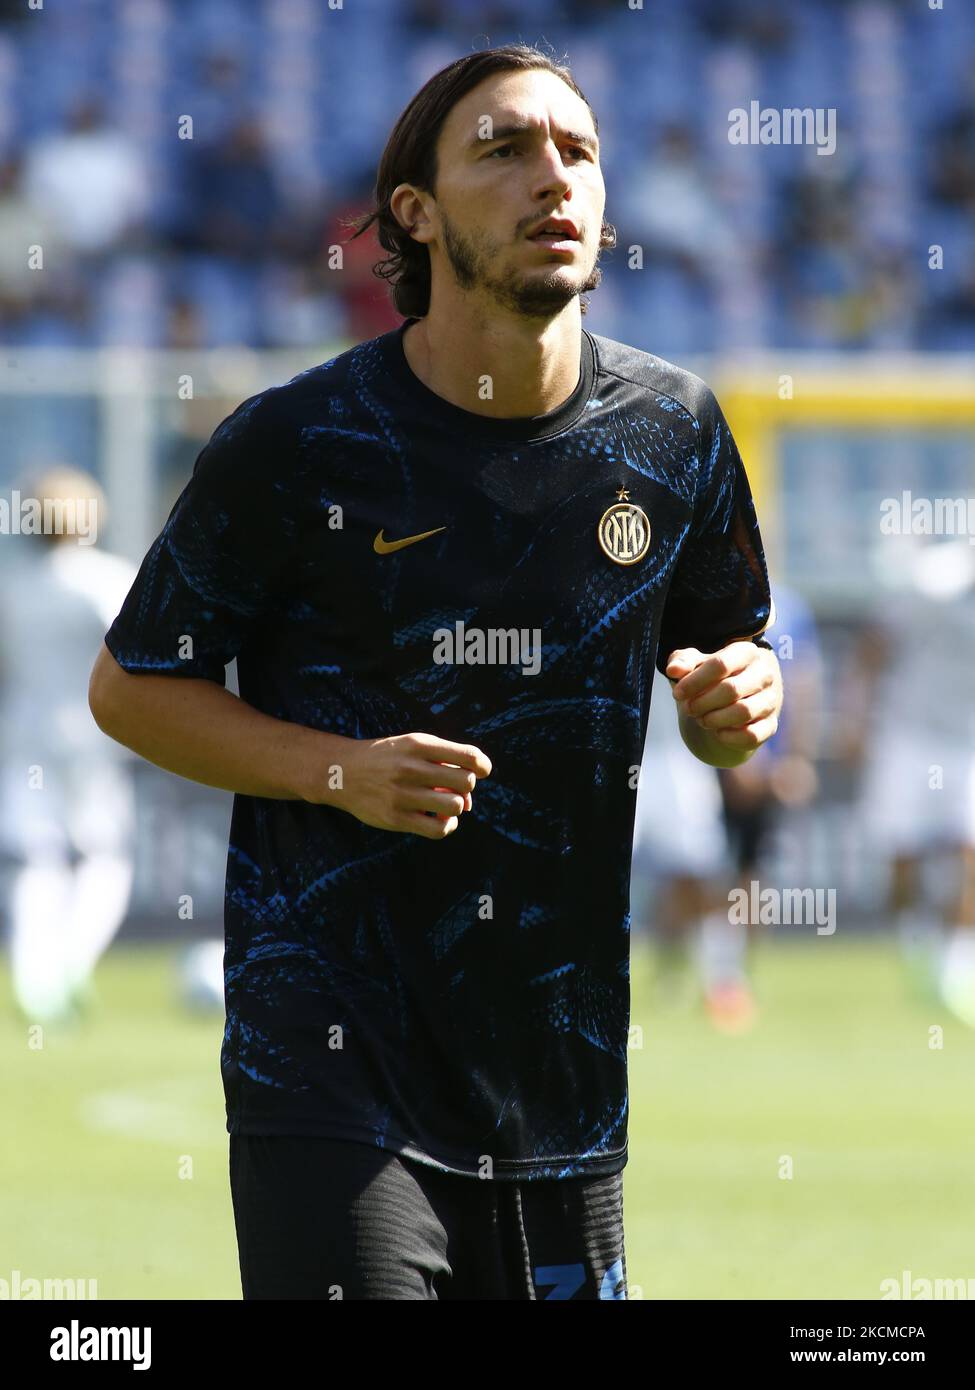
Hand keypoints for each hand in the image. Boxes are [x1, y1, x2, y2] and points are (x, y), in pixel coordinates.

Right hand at [327, 731, 490, 838]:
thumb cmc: (387, 758)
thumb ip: (444, 760)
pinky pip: (438, 829)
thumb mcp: (412, 745)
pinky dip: (447, 826)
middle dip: (467, 787)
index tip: (480, 770)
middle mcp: (410, 768)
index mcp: (418, 745)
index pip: (468, 756)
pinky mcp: (395, 818)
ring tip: (445, 804)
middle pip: (466, 782)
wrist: (341, 773)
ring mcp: (402, 794)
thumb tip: (471, 794)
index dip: (482, 765)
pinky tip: (441, 819)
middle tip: (454, 788)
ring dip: (457, 806)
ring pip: (455, 806)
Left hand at [665, 641, 781, 752]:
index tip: (678, 693)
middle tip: (690, 708)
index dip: (694, 681)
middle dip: (703, 702)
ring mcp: (770, 700)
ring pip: (743, 712)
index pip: (720, 664)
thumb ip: (682, 662)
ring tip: (702, 719)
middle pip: (731, 689)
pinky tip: (718, 732)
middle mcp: (764, 674)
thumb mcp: (694, 664)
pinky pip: (752, 735)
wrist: (733, 698)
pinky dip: (730, 737)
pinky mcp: (770, 725)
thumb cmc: (710, 676)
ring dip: (715, 719)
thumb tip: (674, 670)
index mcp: (746, 652)